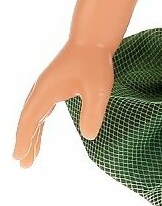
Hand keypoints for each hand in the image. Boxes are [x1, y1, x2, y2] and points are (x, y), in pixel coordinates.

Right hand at [13, 42, 114, 167]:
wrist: (93, 40)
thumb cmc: (95, 63)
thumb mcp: (99, 90)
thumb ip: (93, 113)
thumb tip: (89, 136)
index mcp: (46, 92)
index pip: (30, 120)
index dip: (24, 140)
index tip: (19, 157)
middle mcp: (41, 90)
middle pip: (27, 120)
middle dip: (25, 142)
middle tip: (23, 164)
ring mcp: (46, 88)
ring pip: (33, 116)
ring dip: (31, 135)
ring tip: (29, 156)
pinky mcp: (53, 86)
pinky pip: (40, 110)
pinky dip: (37, 124)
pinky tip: (38, 132)